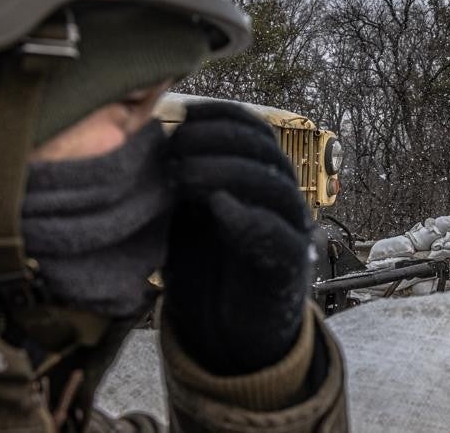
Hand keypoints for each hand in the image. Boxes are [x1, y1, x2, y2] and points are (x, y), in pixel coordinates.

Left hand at [162, 102, 312, 375]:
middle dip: (218, 140)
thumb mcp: (184, 216)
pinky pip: (279, 234)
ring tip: (183, 176)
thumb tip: (159, 139)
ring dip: (227, 171)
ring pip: (274, 184)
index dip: (223, 115)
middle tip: (175, 148)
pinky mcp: (290, 266)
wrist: (225, 334)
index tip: (184, 115)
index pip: (254, 130)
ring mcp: (291, 229)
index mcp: (258, 178)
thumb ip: (182, 181)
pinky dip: (249, 217)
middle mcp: (281, 197)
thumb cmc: (204, 269)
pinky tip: (218, 208)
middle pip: (265, 150)